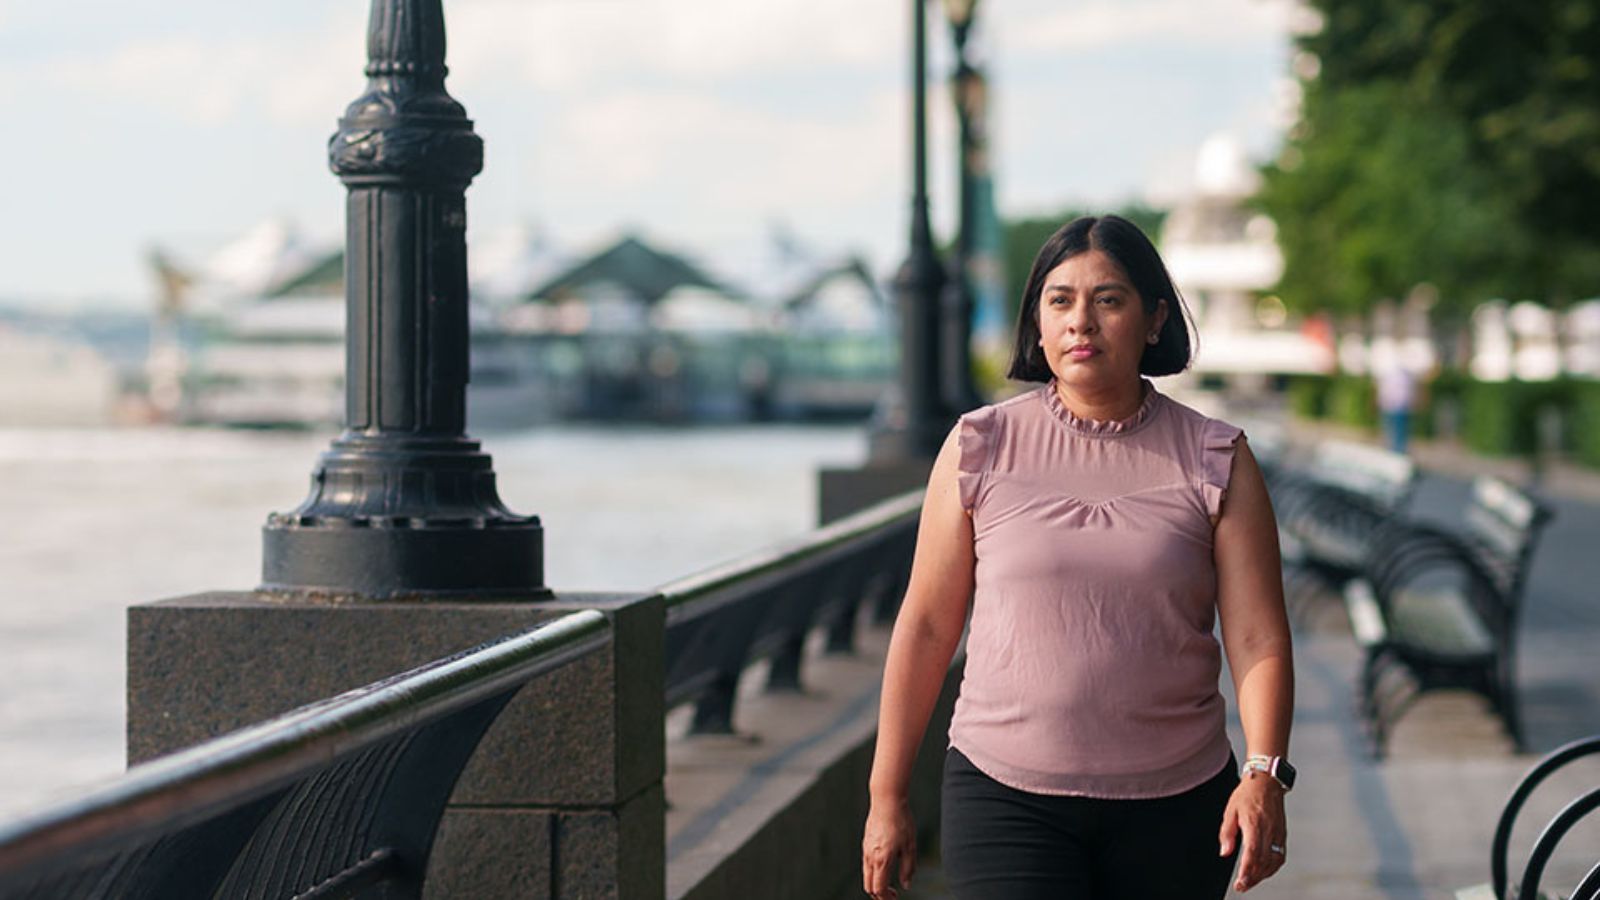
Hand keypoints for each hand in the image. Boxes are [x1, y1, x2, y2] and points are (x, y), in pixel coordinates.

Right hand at [862, 797, 916, 898]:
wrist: (886, 800)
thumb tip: (906, 885)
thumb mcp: (910, 847)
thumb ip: (908, 868)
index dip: (887, 898)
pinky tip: (885, 867)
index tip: (896, 898)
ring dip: (876, 883)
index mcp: (882, 860)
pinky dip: (874, 872)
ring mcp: (866, 850)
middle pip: (869, 886)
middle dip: (879, 895)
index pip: (879, 889)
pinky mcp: (866, 843)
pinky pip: (866, 864)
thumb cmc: (901, 821)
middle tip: (892, 895)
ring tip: (889, 884)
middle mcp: (870, 857)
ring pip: (866, 875)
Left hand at [1218, 772, 1286, 891]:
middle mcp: (1269, 830)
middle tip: (1241, 887)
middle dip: (1253, 878)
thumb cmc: (1246, 795)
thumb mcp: (1230, 810)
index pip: (1253, 852)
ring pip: (1274, 861)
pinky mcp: (1282, 834)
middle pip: (1263, 861)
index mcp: (1255, 824)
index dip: (1247, 870)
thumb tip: (1225, 853)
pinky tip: (1263, 872)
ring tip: (1250, 882)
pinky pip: (1280, 856)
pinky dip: (1272, 867)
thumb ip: (1227, 833)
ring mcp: (1278, 833)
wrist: (1267, 782)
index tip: (1240, 882)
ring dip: (1262, 875)